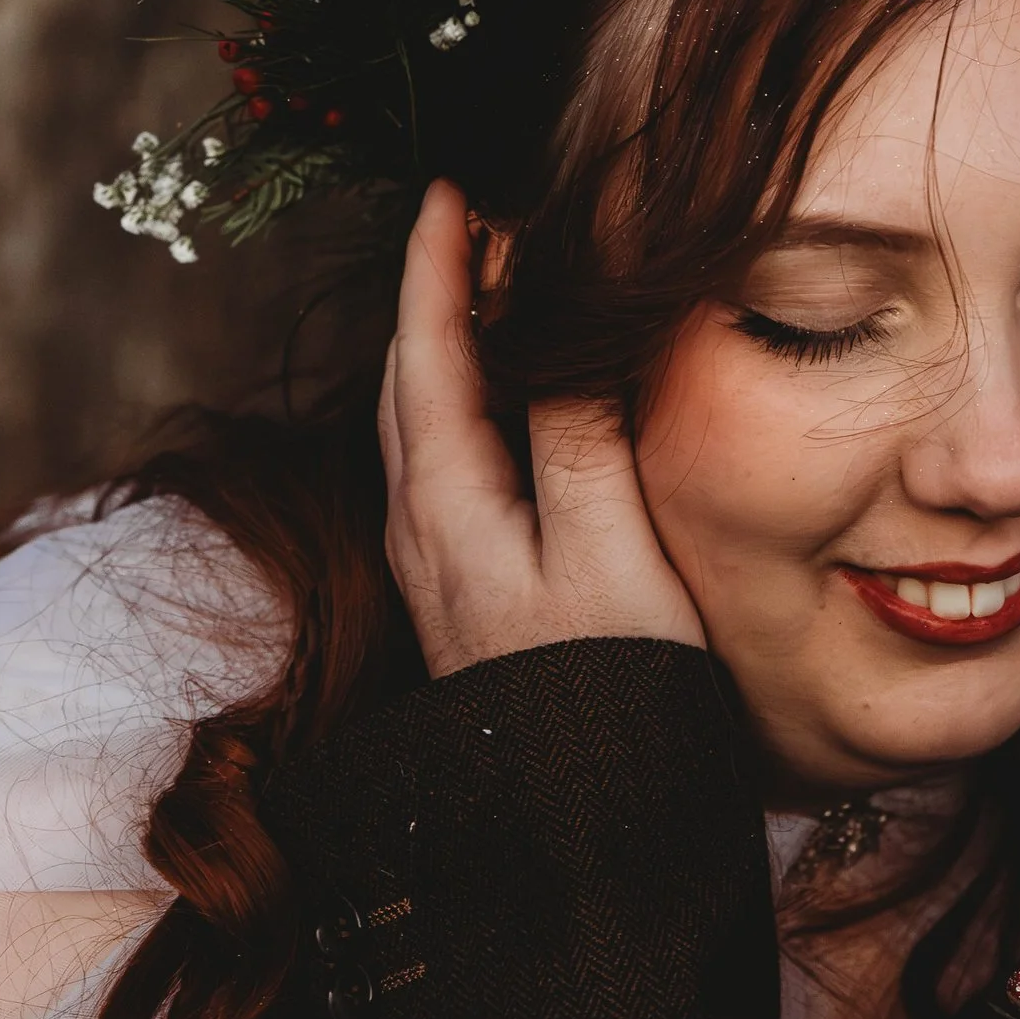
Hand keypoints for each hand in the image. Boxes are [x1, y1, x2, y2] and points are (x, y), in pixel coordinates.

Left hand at [379, 181, 704, 675]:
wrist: (585, 828)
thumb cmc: (608, 688)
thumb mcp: (608, 547)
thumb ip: (579, 432)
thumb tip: (561, 332)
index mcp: (447, 503)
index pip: (427, 353)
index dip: (437, 267)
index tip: (452, 191)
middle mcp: (423, 529)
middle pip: (411, 381)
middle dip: (440, 296)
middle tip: (487, 227)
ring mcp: (438, 567)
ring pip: (423, 424)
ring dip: (452, 349)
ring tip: (500, 295)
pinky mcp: (467, 593)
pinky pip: (448, 465)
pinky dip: (470, 405)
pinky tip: (513, 407)